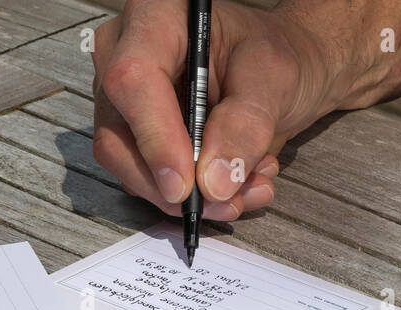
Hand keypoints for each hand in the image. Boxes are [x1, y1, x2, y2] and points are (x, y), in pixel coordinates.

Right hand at [90, 0, 337, 220]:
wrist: (284, 73)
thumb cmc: (276, 58)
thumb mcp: (275, 79)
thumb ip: (246, 124)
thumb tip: (214, 182)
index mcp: (156, 17)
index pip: (133, 80)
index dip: (156, 138)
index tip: (187, 185)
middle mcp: (125, 56)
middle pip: (116, 136)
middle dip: (170, 184)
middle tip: (224, 201)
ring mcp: (124, 102)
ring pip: (128, 168)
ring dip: (189, 197)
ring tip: (247, 186)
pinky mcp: (136, 138)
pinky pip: (148, 182)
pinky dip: (193, 198)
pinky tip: (235, 185)